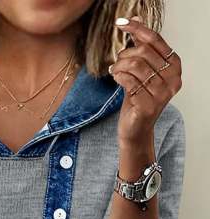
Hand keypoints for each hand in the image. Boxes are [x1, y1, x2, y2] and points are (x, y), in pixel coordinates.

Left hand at [108, 15, 182, 145]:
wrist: (135, 128)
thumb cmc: (139, 98)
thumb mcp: (141, 70)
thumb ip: (141, 46)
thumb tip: (136, 18)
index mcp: (174, 66)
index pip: (155, 40)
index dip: (137, 29)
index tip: (121, 23)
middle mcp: (173, 79)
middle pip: (143, 52)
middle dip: (124, 54)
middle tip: (117, 62)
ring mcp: (162, 94)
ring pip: (135, 65)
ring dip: (119, 66)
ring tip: (115, 71)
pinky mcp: (148, 106)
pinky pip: (129, 82)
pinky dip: (118, 77)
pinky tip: (116, 79)